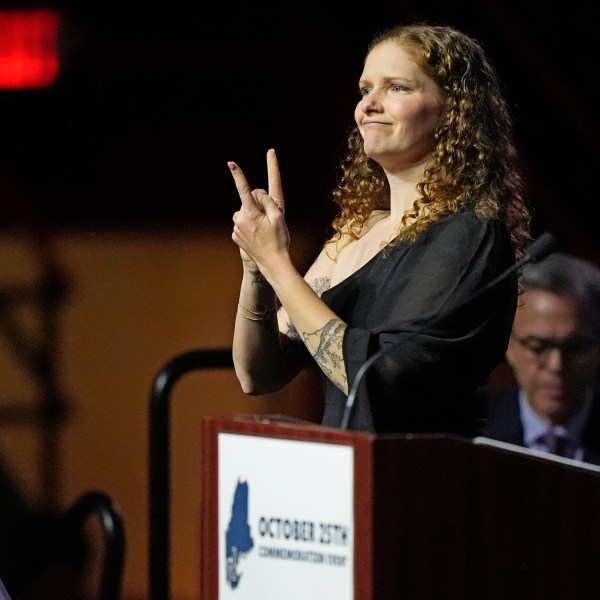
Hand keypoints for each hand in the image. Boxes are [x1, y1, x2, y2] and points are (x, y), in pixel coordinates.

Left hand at [229, 149, 288, 271]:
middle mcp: (240, 220)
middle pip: (248, 202)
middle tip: (269, 221)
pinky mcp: (235, 237)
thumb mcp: (278, 217)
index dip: (238, 175)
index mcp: (251, 213)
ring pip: (244, 213)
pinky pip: (242, 225)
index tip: (231, 163)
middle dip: (257, 206)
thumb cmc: (278, 240)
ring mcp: (236, 229)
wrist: (272, 263)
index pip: (244, 189)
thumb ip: (267, 200)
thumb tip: (257, 192)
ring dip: (253, 217)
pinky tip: (258, 236)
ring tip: (264, 230)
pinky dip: (249, 227)